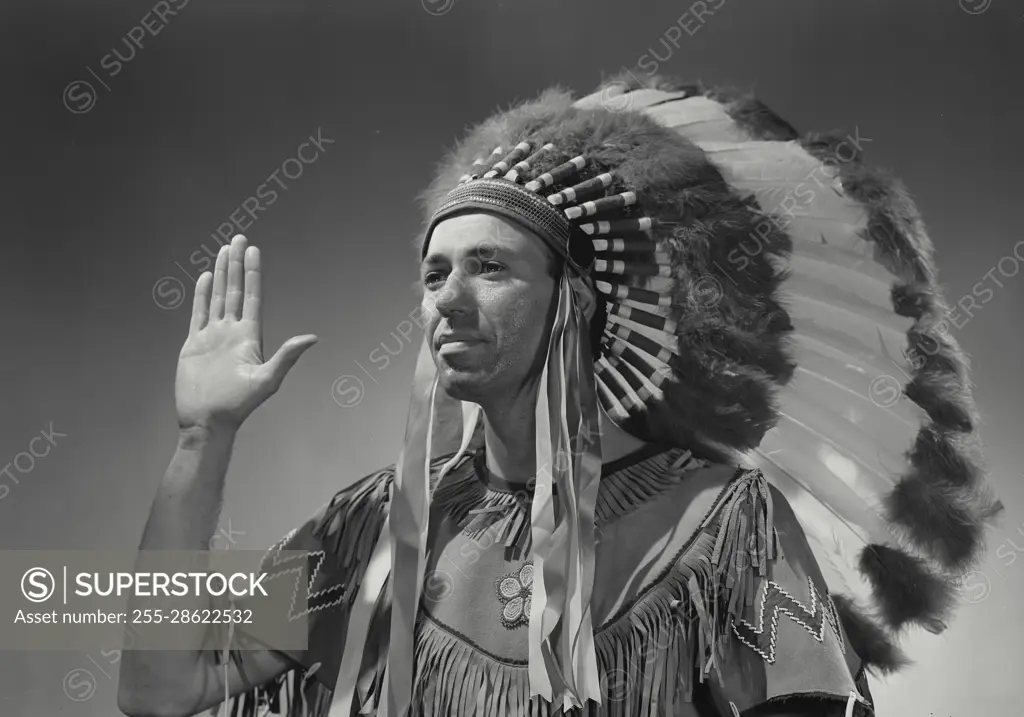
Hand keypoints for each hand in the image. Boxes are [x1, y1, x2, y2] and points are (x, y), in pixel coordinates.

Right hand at [175, 235, 317, 432]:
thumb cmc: (238, 405)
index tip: (253, 250)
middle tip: (238, 238)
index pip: (252, 296)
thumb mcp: (267, 380)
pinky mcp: (194, 343)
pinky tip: (206, 277)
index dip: (252, 273)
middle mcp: (232, 332)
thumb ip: (287, 356)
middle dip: (236, 264)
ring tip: (222, 250)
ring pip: (217, 297)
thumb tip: (312, 338)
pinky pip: (199, 313)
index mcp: (250, 337)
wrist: (207, 421)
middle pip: (234, 290)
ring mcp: (213, 336)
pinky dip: (202, 294)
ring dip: (220, 273)